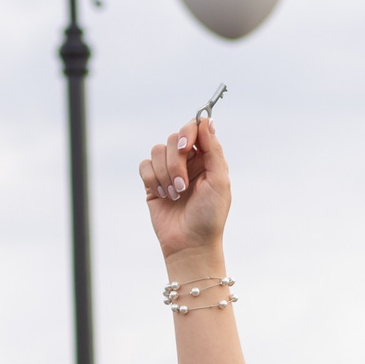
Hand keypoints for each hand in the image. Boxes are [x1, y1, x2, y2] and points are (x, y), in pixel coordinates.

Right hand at [140, 114, 229, 266]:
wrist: (190, 244)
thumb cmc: (210, 215)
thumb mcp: (219, 181)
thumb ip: (213, 149)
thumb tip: (206, 120)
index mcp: (206, 158)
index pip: (194, 129)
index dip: (188, 133)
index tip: (187, 147)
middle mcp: (187, 161)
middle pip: (173, 138)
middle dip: (175, 162)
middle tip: (183, 185)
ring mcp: (168, 170)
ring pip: (157, 150)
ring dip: (165, 174)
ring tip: (175, 195)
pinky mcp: (152, 182)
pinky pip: (144, 165)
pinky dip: (153, 179)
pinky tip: (164, 196)